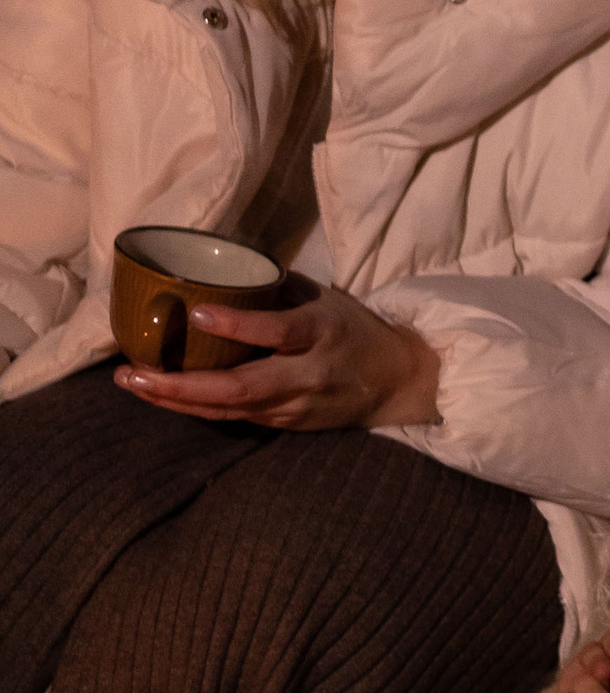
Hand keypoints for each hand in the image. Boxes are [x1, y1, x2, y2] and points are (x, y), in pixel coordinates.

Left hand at [115, 285, 440, 432]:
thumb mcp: (326, 299)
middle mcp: (307, 375)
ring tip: (133, 382)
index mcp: (322, 332)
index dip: (237, 326)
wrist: (395, 381)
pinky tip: (161, 394)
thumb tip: (221, 267)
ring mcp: (295, 407)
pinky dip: (193, 407)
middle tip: (134, 371)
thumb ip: (278, 289)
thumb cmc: (354, 329)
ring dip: (176, 399)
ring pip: (228, 410)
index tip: (197, 314)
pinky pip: (232, 418)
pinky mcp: (285, 425)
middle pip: (240, 388)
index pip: (278, 331)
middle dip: (181, 384)